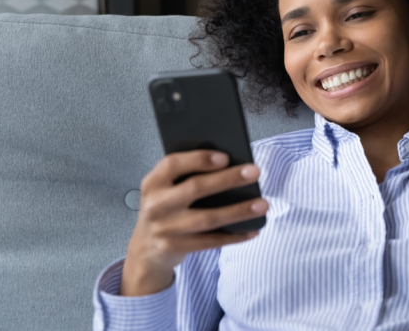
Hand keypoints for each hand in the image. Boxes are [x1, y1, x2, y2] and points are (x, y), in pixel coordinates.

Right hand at [122, 150, 268, 295]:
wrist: (145, 251)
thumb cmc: (165, 210)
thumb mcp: (165, 191)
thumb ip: (186, 178)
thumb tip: (230, 165)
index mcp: (153, 183)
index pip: (173, 164)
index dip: (199, 159)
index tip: (225, 157)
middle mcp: (156, 205)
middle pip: (195, 188)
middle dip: (228, 179)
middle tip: (255, 172)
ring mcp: (165, 229)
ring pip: (208, 218)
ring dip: (239, 211)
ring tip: (263, 204)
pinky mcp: (176, 248)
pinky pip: (210, 242)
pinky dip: (234, 236)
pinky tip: (252, 230)